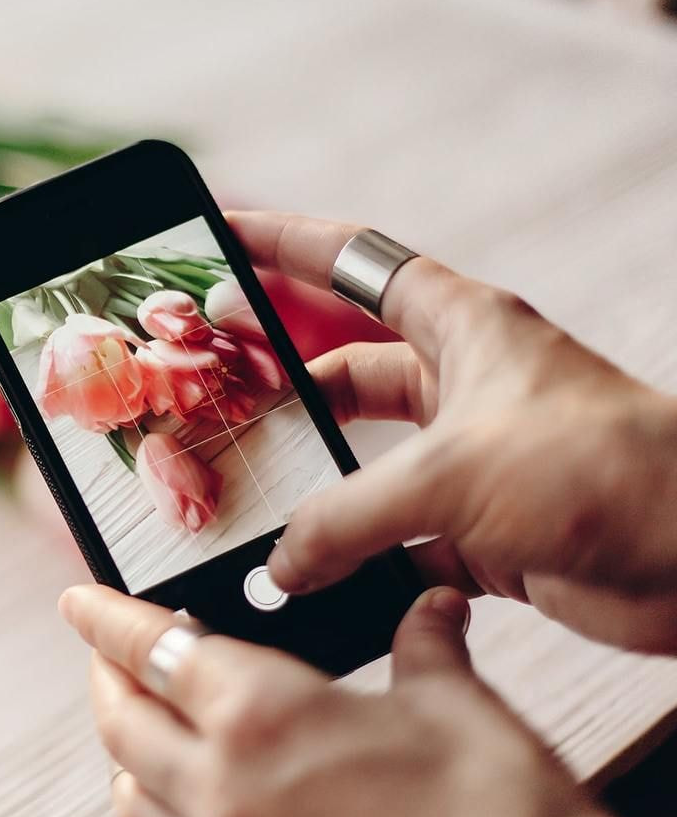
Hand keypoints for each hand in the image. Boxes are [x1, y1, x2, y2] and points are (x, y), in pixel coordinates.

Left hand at [60, 584, 670, 816]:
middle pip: (120, 721)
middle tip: (113, 646)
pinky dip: (154, 803)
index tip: (79, 598)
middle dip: (105, 674)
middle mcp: (225, 785)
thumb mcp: (451, 698)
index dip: (106, 618)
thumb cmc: (492, 807)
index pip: (151, 651)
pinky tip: (188, 785)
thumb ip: (421, 642)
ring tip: (141, 715)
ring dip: (121, 746)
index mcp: (260, 714)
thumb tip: (427, 608)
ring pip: (128, 791)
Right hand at [228, 212, 676, 652]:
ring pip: (364, 466)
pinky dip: (355, 562)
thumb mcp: (449, 477)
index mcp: (460, 327)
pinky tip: (314, 580)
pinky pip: (393, 540)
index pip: (352, 264)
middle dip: (281, 388)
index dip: (284, 244)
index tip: (222, 235)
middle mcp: (462, 385)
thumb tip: (282, 564)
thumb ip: (345, 518)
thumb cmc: (602, 473)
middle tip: (213, 401)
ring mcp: (470, 460)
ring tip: (252, 507)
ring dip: (316, 493)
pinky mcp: (481, 530)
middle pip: (345, 374)